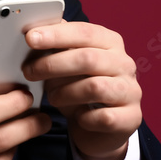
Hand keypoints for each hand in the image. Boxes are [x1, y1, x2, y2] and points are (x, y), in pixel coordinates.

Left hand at [23, 20, 141, 159]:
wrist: (99, 127)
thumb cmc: (79, 87)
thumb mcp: (66, 64)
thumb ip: (55, 47)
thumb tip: (32, 33)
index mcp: (109, 42)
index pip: (83, 32)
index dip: (56, 34)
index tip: (30, 38)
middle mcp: (125, 63)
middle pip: (87, 58)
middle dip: (52, 64)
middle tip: (29, 71)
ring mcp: (131, 90)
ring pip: (95, 87)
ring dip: (65, 92)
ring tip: (51, 97)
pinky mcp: (132, 117)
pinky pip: (104, 117)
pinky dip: (85, 118)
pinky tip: (77, 117)